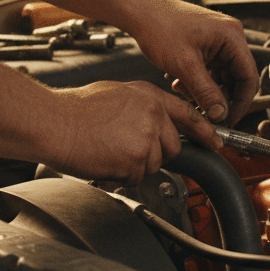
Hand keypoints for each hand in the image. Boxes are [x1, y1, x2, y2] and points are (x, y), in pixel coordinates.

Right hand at [44, 81, 214, 182]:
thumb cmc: (75, 110)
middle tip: (126, 148)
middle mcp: (153, 115)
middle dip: (154, 154)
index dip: (205, 131)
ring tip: (110, 150)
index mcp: (150, 96)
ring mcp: (146, 137)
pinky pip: (136, 177)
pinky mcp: (136, 159)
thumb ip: (143, 106)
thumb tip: (155, 122)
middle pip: (172, 147)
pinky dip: (121, 174)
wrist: (52, 122)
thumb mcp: (117, 93)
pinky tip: (105, 159)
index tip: (217, 142)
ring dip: (135, 165)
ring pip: (154, 165)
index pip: (189, 115)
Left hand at [125, 0, 257, 127]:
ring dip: (206, 91)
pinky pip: (210, 71)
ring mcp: (218, 42)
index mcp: (232, 37)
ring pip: (222, 77)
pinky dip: (198, 82)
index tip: (228, 120)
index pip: (249, 77)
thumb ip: (206, 92)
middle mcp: (230, 38)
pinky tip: (180, 83)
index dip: (241, 103)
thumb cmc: (160, 26)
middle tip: (206, 113)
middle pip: (237, 79)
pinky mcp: (206, 46)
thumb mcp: (184, 65)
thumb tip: (220, 114)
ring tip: (184, 92)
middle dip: (220, 98)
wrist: (139, 11)